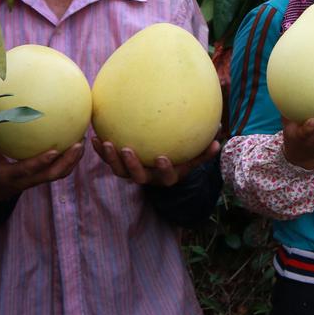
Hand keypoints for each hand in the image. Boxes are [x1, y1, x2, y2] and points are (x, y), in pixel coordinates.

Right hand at [0, 134, 84, 202]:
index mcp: (11, 176)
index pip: (28, 170)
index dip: (41, 162)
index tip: (55, 150)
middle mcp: (27, 181)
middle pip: (52, 174)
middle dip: (67, 161)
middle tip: (79, 143)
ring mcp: (36, 182)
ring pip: (59, 174)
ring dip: (73, 161)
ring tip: (83, 142)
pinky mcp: (41, 180)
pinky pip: (58, 172)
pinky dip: (69, 161)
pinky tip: (75, 144)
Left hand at [93, 136, 219, 185]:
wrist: (165, 167)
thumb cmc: (184, 159)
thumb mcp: (196, 156)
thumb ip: (206, 150)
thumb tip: (220, 136)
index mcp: (167, 176)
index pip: (166, 176)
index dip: (163, 169)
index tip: (161, 157)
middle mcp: (149, 178)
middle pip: (137, 177)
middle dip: (131, 165)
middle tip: (126, 149)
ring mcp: (133, 173)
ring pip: (120, 171)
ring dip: (111, 159)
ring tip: (105, 142)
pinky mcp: (121, 166)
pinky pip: (109, 160)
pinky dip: (100, 151)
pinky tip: (93, 137)